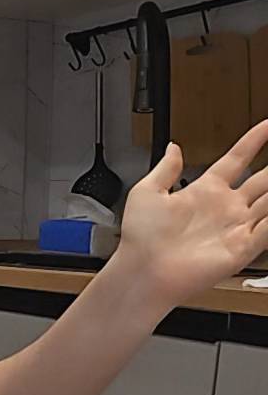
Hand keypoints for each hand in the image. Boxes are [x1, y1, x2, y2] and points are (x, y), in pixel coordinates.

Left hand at [114, 120, 267, 305]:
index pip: (236, 159)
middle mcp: (225, 208)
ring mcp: (236, 227)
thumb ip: (165, 169)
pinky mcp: (243, 248)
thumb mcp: (147, 193)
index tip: (267, 125)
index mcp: (204, 191)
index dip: (253, 141)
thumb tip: (173, 147)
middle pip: (263, 180)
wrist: (142, 270)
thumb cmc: (140, 238)